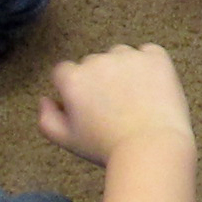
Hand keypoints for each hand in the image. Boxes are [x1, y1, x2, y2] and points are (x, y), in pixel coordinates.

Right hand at [37, 43, 194, 165]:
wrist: (151, 149)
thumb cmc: (108, 148)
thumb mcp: (68, 140)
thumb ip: (47, 119)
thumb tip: (46, 100)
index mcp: (73, 79)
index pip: (65, 72)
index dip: (76, 89)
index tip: (89, 105)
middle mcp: (97, 61)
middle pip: (94, 63)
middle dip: (100, 80)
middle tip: (115, 108)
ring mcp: (128, 57)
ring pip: (120, 56)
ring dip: (124, 70)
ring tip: (135, 101)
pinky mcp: (155, 58)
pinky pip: (149, 53)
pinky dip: (150, 65)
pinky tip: (152, 89)